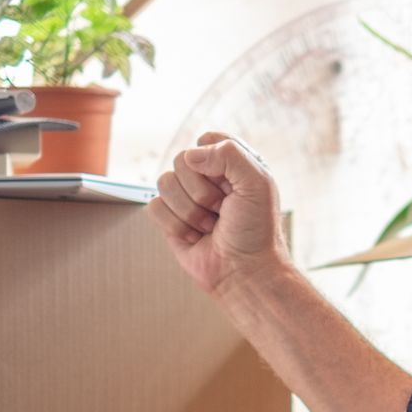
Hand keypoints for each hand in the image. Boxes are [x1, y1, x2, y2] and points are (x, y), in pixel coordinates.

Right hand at [147, 131, 289, 297]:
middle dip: (202, 192)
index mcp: (232, 164)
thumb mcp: (258, 184)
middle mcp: (208, 178)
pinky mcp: (170, 218)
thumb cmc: (256, 231)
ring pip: (164, 183)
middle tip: (222, 211)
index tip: (232, 184)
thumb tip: (190, 156)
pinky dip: (175, 225)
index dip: (214, 160)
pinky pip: (154, 206)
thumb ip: (229, 155)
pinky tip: (195, 237)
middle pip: (180, 160)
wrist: (245, 272)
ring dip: (190, 211)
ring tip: (210, 226)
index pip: (207, 139)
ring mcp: (187, 197)